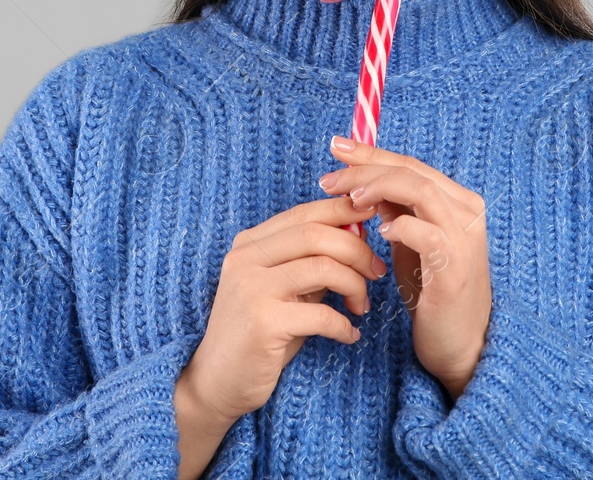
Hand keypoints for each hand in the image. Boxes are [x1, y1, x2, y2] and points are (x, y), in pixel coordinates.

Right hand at [183, 195, 388, 423]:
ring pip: (323, 267)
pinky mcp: (262, 322)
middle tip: (376, 271)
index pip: (304, 213)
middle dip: (357, 250)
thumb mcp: (285, 290)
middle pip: (316, 234)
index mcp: (250, 244)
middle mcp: (246, 259)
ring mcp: (251, 288)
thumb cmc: (259, 334)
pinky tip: (349, 334)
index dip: (343, 211)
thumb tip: (357, 231)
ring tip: (360, 305)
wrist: (216, 382)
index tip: (373, 218)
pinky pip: (321, 314)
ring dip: (355, 284)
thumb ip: (313, 261)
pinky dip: (344, 324)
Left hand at [320, 136, 491, 402]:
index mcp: (457, 201)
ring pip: (421, 192)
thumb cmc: (432, 292)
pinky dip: (400, 226)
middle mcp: (467, 212)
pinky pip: (428, 234)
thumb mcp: (411, 242)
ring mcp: (465, 238)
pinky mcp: (456, 268)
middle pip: (413, 172)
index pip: (410, 164)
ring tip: (349, 200)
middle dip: (367, 168)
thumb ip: (396, 210)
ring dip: (379, 190)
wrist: (460, 344)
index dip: (372, 154)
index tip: (336, 147)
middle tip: (329, 177)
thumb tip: (362, 182)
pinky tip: (379, 231)